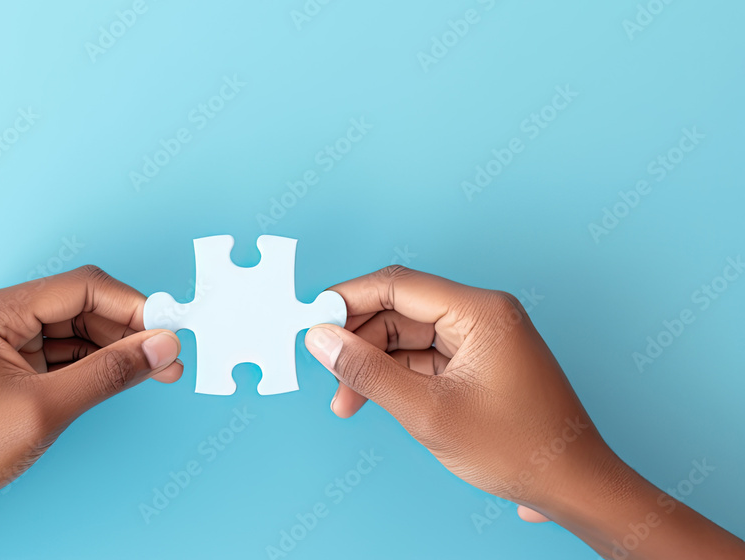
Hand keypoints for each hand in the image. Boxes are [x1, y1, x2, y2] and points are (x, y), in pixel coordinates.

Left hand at [0, 265, 181, 509]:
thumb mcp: (46, 410)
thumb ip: (109, 373)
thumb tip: (161, 347)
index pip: (79, 288)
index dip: (131, 306)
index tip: (168, 328)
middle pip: (79, 305)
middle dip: (127, 330)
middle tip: (168, 356)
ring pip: (73, 329)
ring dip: (114, 348)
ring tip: (156, 370)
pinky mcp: (5, 362)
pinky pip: (59, 351)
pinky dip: (92, 364)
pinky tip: (122, 376)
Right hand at [304, 265, 744, 558]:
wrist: (572, 486)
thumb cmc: (517, 449)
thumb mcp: (428, 413)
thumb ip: (368, 372)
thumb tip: (321, 339)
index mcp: (479, 312)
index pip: (397, 284)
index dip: (347, 300)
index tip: (311, 321)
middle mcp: (481, 315)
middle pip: (399, 310)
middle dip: (359, 343)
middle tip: (331, 378)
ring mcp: (482, 339)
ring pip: (408, 336)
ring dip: (374, 364)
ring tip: (347, 402)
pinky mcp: (479, 363)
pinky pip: (425, 357)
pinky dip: (396, 376)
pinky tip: (376, 400)